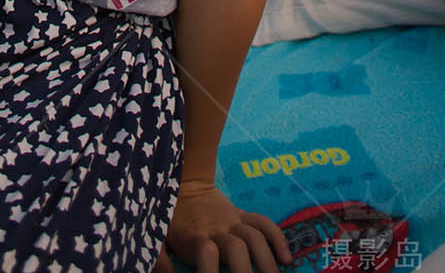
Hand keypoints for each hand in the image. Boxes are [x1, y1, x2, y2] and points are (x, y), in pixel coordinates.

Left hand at [153, 180, 291, 271]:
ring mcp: (232, 220)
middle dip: (246, 272)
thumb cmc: (169, 215)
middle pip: (237, 248)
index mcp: (193, 235)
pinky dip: (277, 238)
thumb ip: (159, 257)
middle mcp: (216, 228)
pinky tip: (287, 259)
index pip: (206, 252)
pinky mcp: (241, 215)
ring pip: (255, 238)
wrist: (183, 180)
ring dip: (267, 261)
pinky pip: (263, 223)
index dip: (211, 270)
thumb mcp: (157, 233)